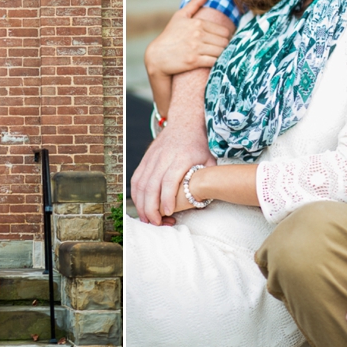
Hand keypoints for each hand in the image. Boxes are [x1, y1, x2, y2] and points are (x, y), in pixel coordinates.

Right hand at [131, 84, 215, 224]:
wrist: (185, 122)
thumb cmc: (200, 145)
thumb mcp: (209, 159)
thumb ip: (209, 178)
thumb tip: (210, 200)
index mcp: (181, 158)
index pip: (170, 180)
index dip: (167, 198)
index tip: (168, 213)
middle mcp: (164, 157)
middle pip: (152, 185)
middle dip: (151, 207)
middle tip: (156, 223)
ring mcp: (152, 158)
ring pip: (141, 183)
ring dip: (141, 204)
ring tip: (147, 220)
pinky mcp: (145, 159)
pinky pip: (136, 179)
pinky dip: (136, 195)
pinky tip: (141, 207)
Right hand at [144, 0, 230, 76]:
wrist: (156, 56)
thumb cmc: (169, 35)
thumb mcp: (180, 16)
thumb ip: (195, 3)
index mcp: (198, 23)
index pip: (224, 31)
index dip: (225, 37)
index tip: (220, 41)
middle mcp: (198, 34)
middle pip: (224, 41)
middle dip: (223, 46)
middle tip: (220, 49)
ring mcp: (196, 48)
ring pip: (221, 51)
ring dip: (221, 55)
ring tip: (216, 56)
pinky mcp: (194, 61)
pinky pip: (214, 61)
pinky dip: (216, 63)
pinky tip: (212, 62)